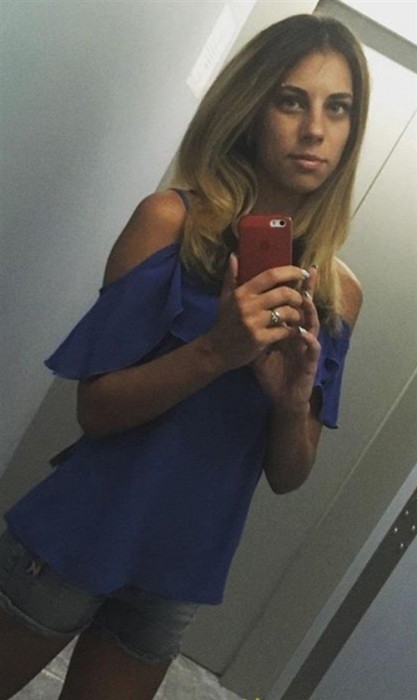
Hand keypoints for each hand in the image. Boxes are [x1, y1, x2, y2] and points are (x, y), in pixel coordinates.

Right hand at [204, 253, 310, 372]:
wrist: (216, 350)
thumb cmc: (224, 322)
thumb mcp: (225, 298)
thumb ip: (231, 276)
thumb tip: (235, 255)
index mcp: (242, 292)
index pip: (271, 275)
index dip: (290, 271)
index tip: (303, 272)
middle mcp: (248, 306)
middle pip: (283, 293)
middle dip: (297, 295)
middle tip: (301, 299)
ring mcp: (254, 323)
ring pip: (286, 312)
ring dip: (297, 314)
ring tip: (297, 316)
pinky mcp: (259, 339)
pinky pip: (283, 331)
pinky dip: (291, 330)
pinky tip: (292, 330)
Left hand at [251, 265, 320, 411]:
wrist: (281, 396)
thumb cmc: (272, 371)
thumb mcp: (258, 347)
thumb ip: (252, 327)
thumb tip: (239, 309)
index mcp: (289, 328)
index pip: (293, 303)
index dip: (295, 287)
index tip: (292, 269)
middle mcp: (302, 333)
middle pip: (307, 309)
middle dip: (307, 291)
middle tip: (307, 274)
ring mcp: (308, 346)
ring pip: (313, 324)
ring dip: (310, 311)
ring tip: (305, 298)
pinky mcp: (310, 362)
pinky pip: (312, 348)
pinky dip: (308, 340)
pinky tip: (303, 332)